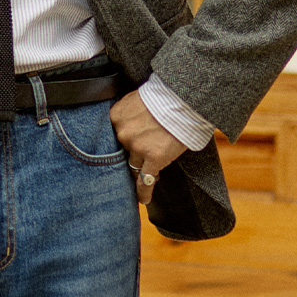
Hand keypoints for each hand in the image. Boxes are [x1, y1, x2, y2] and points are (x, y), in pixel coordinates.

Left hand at [109, 90, 187, 205]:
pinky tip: (144, 199)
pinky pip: (145, 181)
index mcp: (115, 116)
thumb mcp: (135, 99)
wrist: (183, 99)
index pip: (113, 137)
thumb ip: (126, 115)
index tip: (125, 148)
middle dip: (131, 155)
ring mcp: (137, 147)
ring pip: (134, 164)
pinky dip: (144, 192)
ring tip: (146, 173)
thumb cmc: (162, 96)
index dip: (121, 143)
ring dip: (140, 168)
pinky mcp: (154, 157)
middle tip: (137, 158)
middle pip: (123, 151)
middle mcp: (123, 133)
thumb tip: (124, 128)